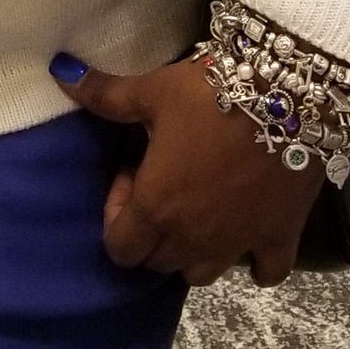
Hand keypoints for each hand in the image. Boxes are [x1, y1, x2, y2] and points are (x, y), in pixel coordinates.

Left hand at [56, 56, 323, 286]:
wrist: (290, 94)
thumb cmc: (211, 94)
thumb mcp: (152, 91)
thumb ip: (105, 95)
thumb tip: (59, 74)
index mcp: (156, 209)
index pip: (118, 248)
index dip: (116, 213)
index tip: (133, 172)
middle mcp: (193, 239)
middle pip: (157, 262)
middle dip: (151, 230)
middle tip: (164, 182)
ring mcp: (238, 244)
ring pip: (201, 274)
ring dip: (192, 250)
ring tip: (200, 205)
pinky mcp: (280, 238)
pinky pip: (266, 273)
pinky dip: (254, 262)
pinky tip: (248, 232)